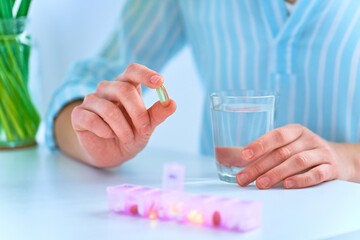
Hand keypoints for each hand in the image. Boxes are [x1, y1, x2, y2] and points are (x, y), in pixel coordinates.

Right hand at [71, 63, 175, 166]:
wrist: (112, 154)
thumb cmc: (130, 135)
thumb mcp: (147, 127)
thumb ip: (157, 114)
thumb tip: (172, 103)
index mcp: (126, 87)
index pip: (133, 70)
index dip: (145, 74)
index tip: (160, 83)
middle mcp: (108, 89)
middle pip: (123, 89)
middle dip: (138, 112)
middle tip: (144, 129)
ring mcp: (91, 101)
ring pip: (109, 109)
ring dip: (123, 129)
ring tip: (127, 138)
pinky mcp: (79, 115)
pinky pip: (92, 120)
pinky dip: (105, 132)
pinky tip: (109, 136)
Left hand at [236, 124, 354, 188]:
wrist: (339, 158)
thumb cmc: (302, 151)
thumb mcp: (284, 146)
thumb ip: (257, 151)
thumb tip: (222, 154)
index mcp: (295, 131)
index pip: (276, 135)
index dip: (260, 145)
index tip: (243, 156)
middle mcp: (308, 139)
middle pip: (283, 152)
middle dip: (260, 166)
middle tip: (243, 178)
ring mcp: (321, 153)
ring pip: (298, 162)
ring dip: (277, 174)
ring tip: (261, 184)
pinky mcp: (331, 168)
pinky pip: (317, 174)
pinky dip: (302, 180)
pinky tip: (287, 186)